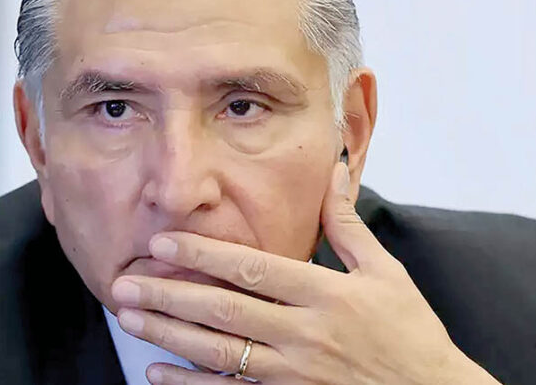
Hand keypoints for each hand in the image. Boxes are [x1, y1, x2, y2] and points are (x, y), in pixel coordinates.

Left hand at [110, 162, 500, 383]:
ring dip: (169, 334)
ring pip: (218, 351)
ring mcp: (294, 373)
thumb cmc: (411, 335)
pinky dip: (190, 384)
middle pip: (223, 310)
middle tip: (124, 282)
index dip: (202, 253)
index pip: (252, 268)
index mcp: (326, 294)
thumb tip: (334, 171)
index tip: (162, 241)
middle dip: (169, 293)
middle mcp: (304, 333)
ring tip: (130, 318)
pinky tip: (158, 371)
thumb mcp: (387, 273)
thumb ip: (349, 226)